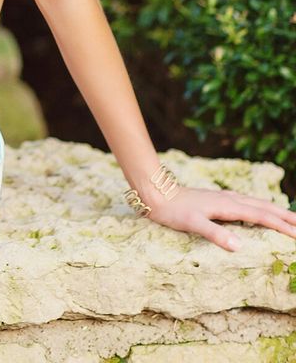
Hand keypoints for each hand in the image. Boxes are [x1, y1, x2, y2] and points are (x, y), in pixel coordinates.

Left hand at [145, 184, 295, 250]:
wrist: (156, 192)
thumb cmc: (173, 210)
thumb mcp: (193, 223)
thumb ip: (215, 234)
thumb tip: (239, 247)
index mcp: (228, 206)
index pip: (262, 217)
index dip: (282, 226)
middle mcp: (230, 199)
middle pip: (264, 207)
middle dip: (285, 216)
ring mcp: (224, 198)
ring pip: (257, 203)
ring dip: (275, 210)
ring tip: (289, 217)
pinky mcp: (218, 200)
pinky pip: (247, 203)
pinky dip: (260, 207)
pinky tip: (258, 210)